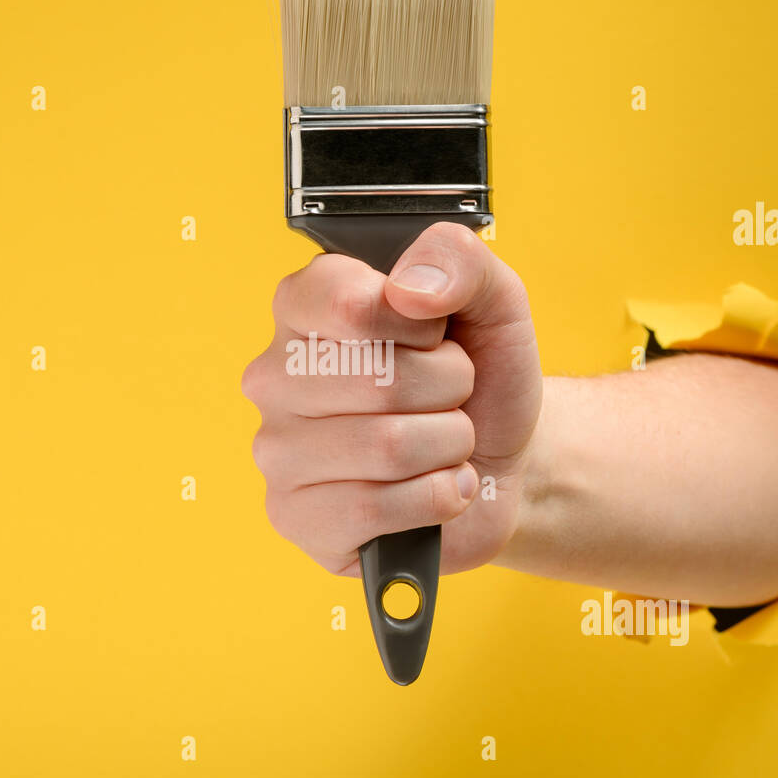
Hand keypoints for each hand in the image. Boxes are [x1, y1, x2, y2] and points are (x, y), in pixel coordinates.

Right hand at [242, 222, 542, 576]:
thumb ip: (459, 260)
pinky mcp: (296, 517)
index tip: (435, 333)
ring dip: (448, 445)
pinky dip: (435, 498)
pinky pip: (376, 509)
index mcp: (304, 307)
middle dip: (449, 389)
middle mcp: (275, 376)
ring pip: (388, 446)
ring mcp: (277, 451)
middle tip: (449, 394)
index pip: (346, 300)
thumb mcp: (494, 301)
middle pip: (381, 380)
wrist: (502, 460)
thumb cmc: (483, 378)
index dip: (419, 324)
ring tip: (444, 441)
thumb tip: (409, 290)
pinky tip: (435, 488)